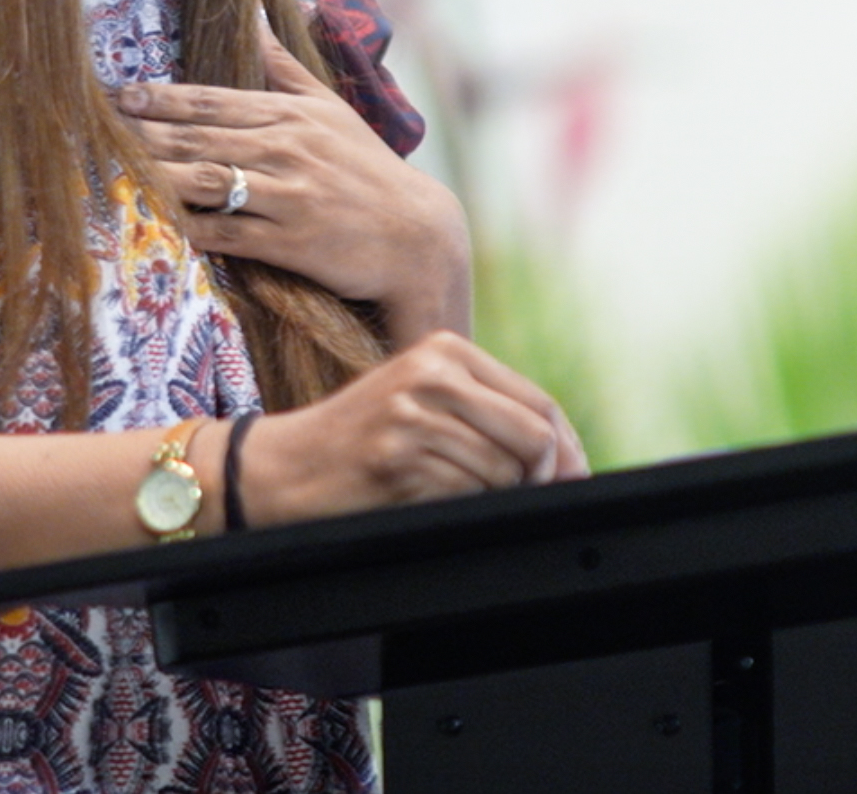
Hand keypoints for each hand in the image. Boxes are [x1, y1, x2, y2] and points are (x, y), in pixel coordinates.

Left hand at [119, 38, 472, 340]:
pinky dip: (191, 227)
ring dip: (157, 175)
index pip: (212, 101)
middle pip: (200, 137)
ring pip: (209, 179)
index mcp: (290, 114)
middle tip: (93, 127)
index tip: (119, 95)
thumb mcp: (331, 109)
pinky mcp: (291, 240)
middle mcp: (286, 146)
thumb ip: (285, 67)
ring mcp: (289, 193)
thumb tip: (253, 18)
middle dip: (144, 132)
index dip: (161, 99)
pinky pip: (229, 232)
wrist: (415, 235)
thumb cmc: (367, 169)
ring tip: (110, 171)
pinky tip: (156, 224)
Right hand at [230, 332, 590, 528]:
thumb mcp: (420, 399)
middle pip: (534, 435)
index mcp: (445, 349)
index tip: (573, 477)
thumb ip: (483, 409)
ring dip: (492, 495)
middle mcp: (433, 372)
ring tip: (447, 489)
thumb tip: (563, 454)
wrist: (282, 467)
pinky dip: (459, 506)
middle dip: (544, 477)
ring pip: (504, 470)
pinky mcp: (400, 455)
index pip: (539, 401)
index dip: (567, 449)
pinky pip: (467, 493)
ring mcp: (415, 413)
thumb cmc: (359, 439)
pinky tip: (422, 496)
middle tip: (532, 498)